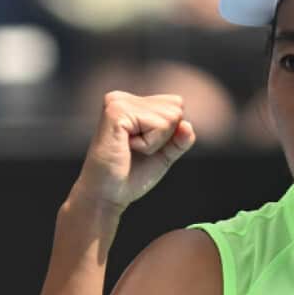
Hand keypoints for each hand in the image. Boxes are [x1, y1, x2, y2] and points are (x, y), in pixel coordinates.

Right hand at [74, 91, 195, 210]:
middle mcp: (122, 98)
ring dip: (155, 142)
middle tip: (135, 151)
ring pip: (170, 116)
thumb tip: (187, 125)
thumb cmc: (130, 176)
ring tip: (129, 150)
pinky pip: (158, 124)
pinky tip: (127, 149)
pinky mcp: (117, 112)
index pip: (176, 106)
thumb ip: (180, 139)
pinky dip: (149, 144)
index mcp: (130, 103)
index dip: (168, 134)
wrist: (106, 196)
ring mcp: (118, 103)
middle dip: (164, 137)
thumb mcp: (164, 154)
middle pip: (176, 108)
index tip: (141, 148)